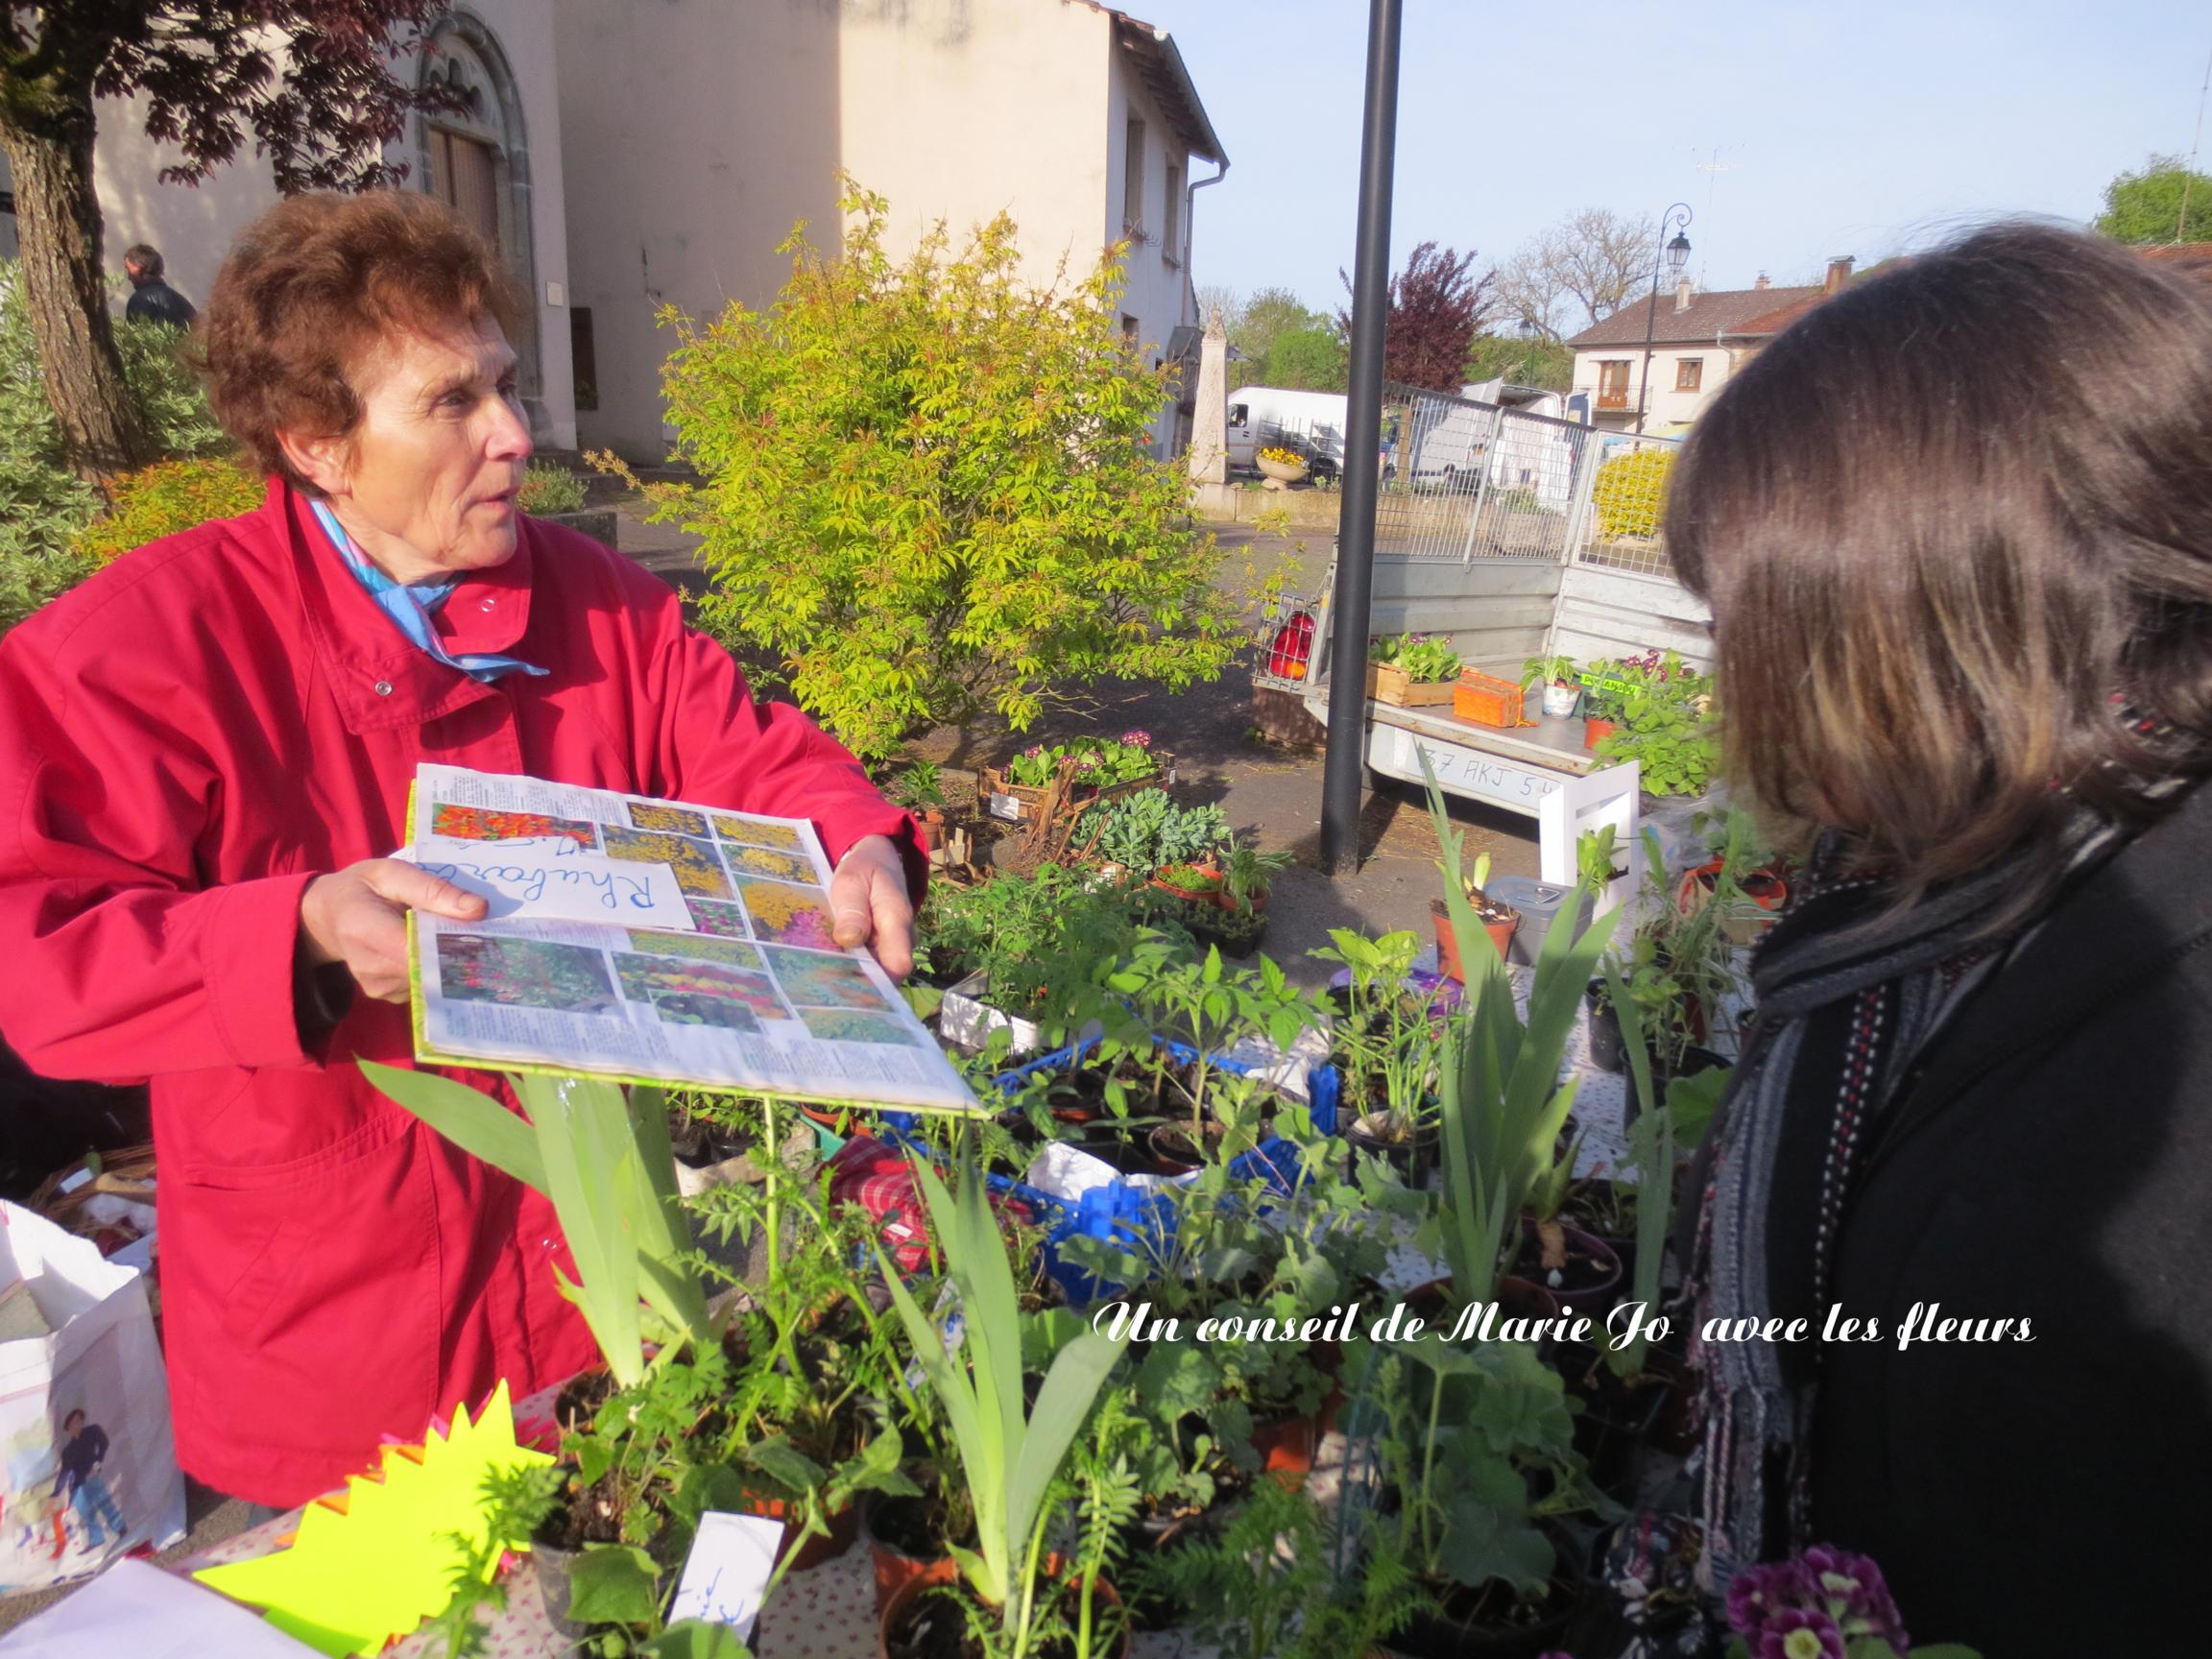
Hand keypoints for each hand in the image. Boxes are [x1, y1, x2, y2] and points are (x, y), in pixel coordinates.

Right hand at [299, 858, 488, 1002]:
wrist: (331, 915)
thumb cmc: (364, 888)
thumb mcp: (393, 873)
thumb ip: (433, 890)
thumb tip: (479, 909)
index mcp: (363, 929)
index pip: (416, 950)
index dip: (452, 947)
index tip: (485, 937)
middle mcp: (369, 966)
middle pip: (429, 968)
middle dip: (459, 953)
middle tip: (486, 935)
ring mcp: (378, 986)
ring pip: (432, 980)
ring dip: (450, 961)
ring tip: (457, 938)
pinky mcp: (388, 995)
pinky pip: (425, 985)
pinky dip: (438, 968)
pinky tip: (439, 950)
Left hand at [828, 834, 915, 979]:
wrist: (878, 861)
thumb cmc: (863, 870)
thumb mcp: (851, 882)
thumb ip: (852, 909)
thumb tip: (849, 939)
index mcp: (897, 920)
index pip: (898, 964)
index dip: (877, 983)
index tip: (846, 992)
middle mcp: (903, 939)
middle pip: (887, 974)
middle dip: (860, 985)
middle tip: (824, 992)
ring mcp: (896, 945)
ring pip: (879, 972)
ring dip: (855, 978)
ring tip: (823, 984)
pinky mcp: (885, 948)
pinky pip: (873, 965)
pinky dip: (854, 969)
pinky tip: (831, 972)